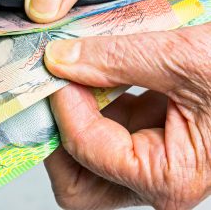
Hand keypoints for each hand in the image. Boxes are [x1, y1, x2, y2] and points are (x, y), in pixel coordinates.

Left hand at [43, 24, 210, 208]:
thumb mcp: (185, 59)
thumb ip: (115, 58)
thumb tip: (61, 59)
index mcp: (169, 176)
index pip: (86, 151)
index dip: (65, 107)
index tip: (58, 68)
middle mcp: (158, 178)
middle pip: (78, 180)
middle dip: (57, 135)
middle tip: (53, 90)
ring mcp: (153, 160)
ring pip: (87, 159)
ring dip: (74, 117)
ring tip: (75, 78)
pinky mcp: (153, 139)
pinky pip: (106, 131)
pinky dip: (94, 104)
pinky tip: (99, 75)